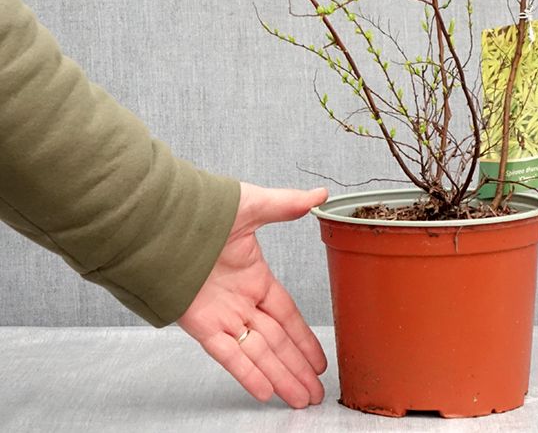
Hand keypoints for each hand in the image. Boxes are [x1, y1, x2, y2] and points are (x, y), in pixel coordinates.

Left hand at [178, 182, 328, 406]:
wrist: (160, 222)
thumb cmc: (202, 209)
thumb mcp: (253, 205)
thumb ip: (287, 205)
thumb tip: (319, 195)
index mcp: (255, 276)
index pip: (287, 315)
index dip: (304, 338)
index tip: (319, 358)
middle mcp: (240, 301)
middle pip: (277, 342)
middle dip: (297, 367)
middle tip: (316, 392)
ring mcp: (222, 315)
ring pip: (258, 353)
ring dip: (281, 376)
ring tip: (301, 399)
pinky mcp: (202, 325)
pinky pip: (229, 354)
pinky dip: (248, 373)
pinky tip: (266, 391)